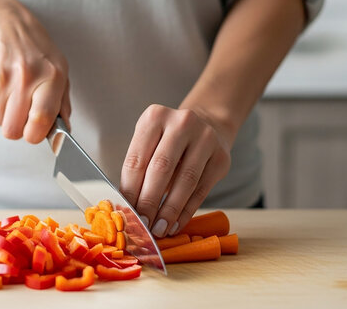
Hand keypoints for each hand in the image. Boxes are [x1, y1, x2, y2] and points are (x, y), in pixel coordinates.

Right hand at [0, 1, 70, 142]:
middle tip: (24, 115)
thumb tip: (64, 132)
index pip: (40, 119)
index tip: (36, 133)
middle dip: (18, 128)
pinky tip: (3, 84)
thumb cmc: (36, 49)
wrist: (3, 22)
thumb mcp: (60, 69)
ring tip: (14, 93)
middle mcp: (25, 77)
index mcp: (51, 76)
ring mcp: (0, 78)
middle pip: (13, 129)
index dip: (36, 134)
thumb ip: (62, 103)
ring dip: (7, 114)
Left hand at [120, 104, 232, 237]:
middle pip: (161, 169)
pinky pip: (201, 190)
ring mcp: (205, 138)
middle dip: (149, 202)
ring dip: (169, 210)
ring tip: (158, 228)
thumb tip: (126, 206)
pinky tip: (175, 224)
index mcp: (155, 117)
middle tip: (141, 224)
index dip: (129, 190)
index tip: (125, 212)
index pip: (137, 159)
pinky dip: (186, 211)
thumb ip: (139, 168)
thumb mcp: (150, 142)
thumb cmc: (169, 140)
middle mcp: (182, 123)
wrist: (208, 125)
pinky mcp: (221, 157)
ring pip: (184, 181)